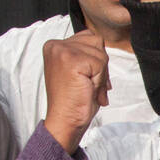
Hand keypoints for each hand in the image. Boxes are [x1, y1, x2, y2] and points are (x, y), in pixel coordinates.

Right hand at [42, 30, 109, 152]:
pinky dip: (100, 81)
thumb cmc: (74, 100)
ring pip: (101, 54)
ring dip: (100, 75)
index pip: (89, 38)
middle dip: (100, 67)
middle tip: (88, 86)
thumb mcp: (80, 70)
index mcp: (55, 45)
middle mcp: (55, 45)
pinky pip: (101, 64)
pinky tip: (88, 90)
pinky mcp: (72, 60)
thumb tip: (104, 45)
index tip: (86, 78)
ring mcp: (62, 51)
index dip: (96, 60)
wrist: (65, 120)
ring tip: (87, 88)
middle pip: (97, 42)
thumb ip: (86, 53)